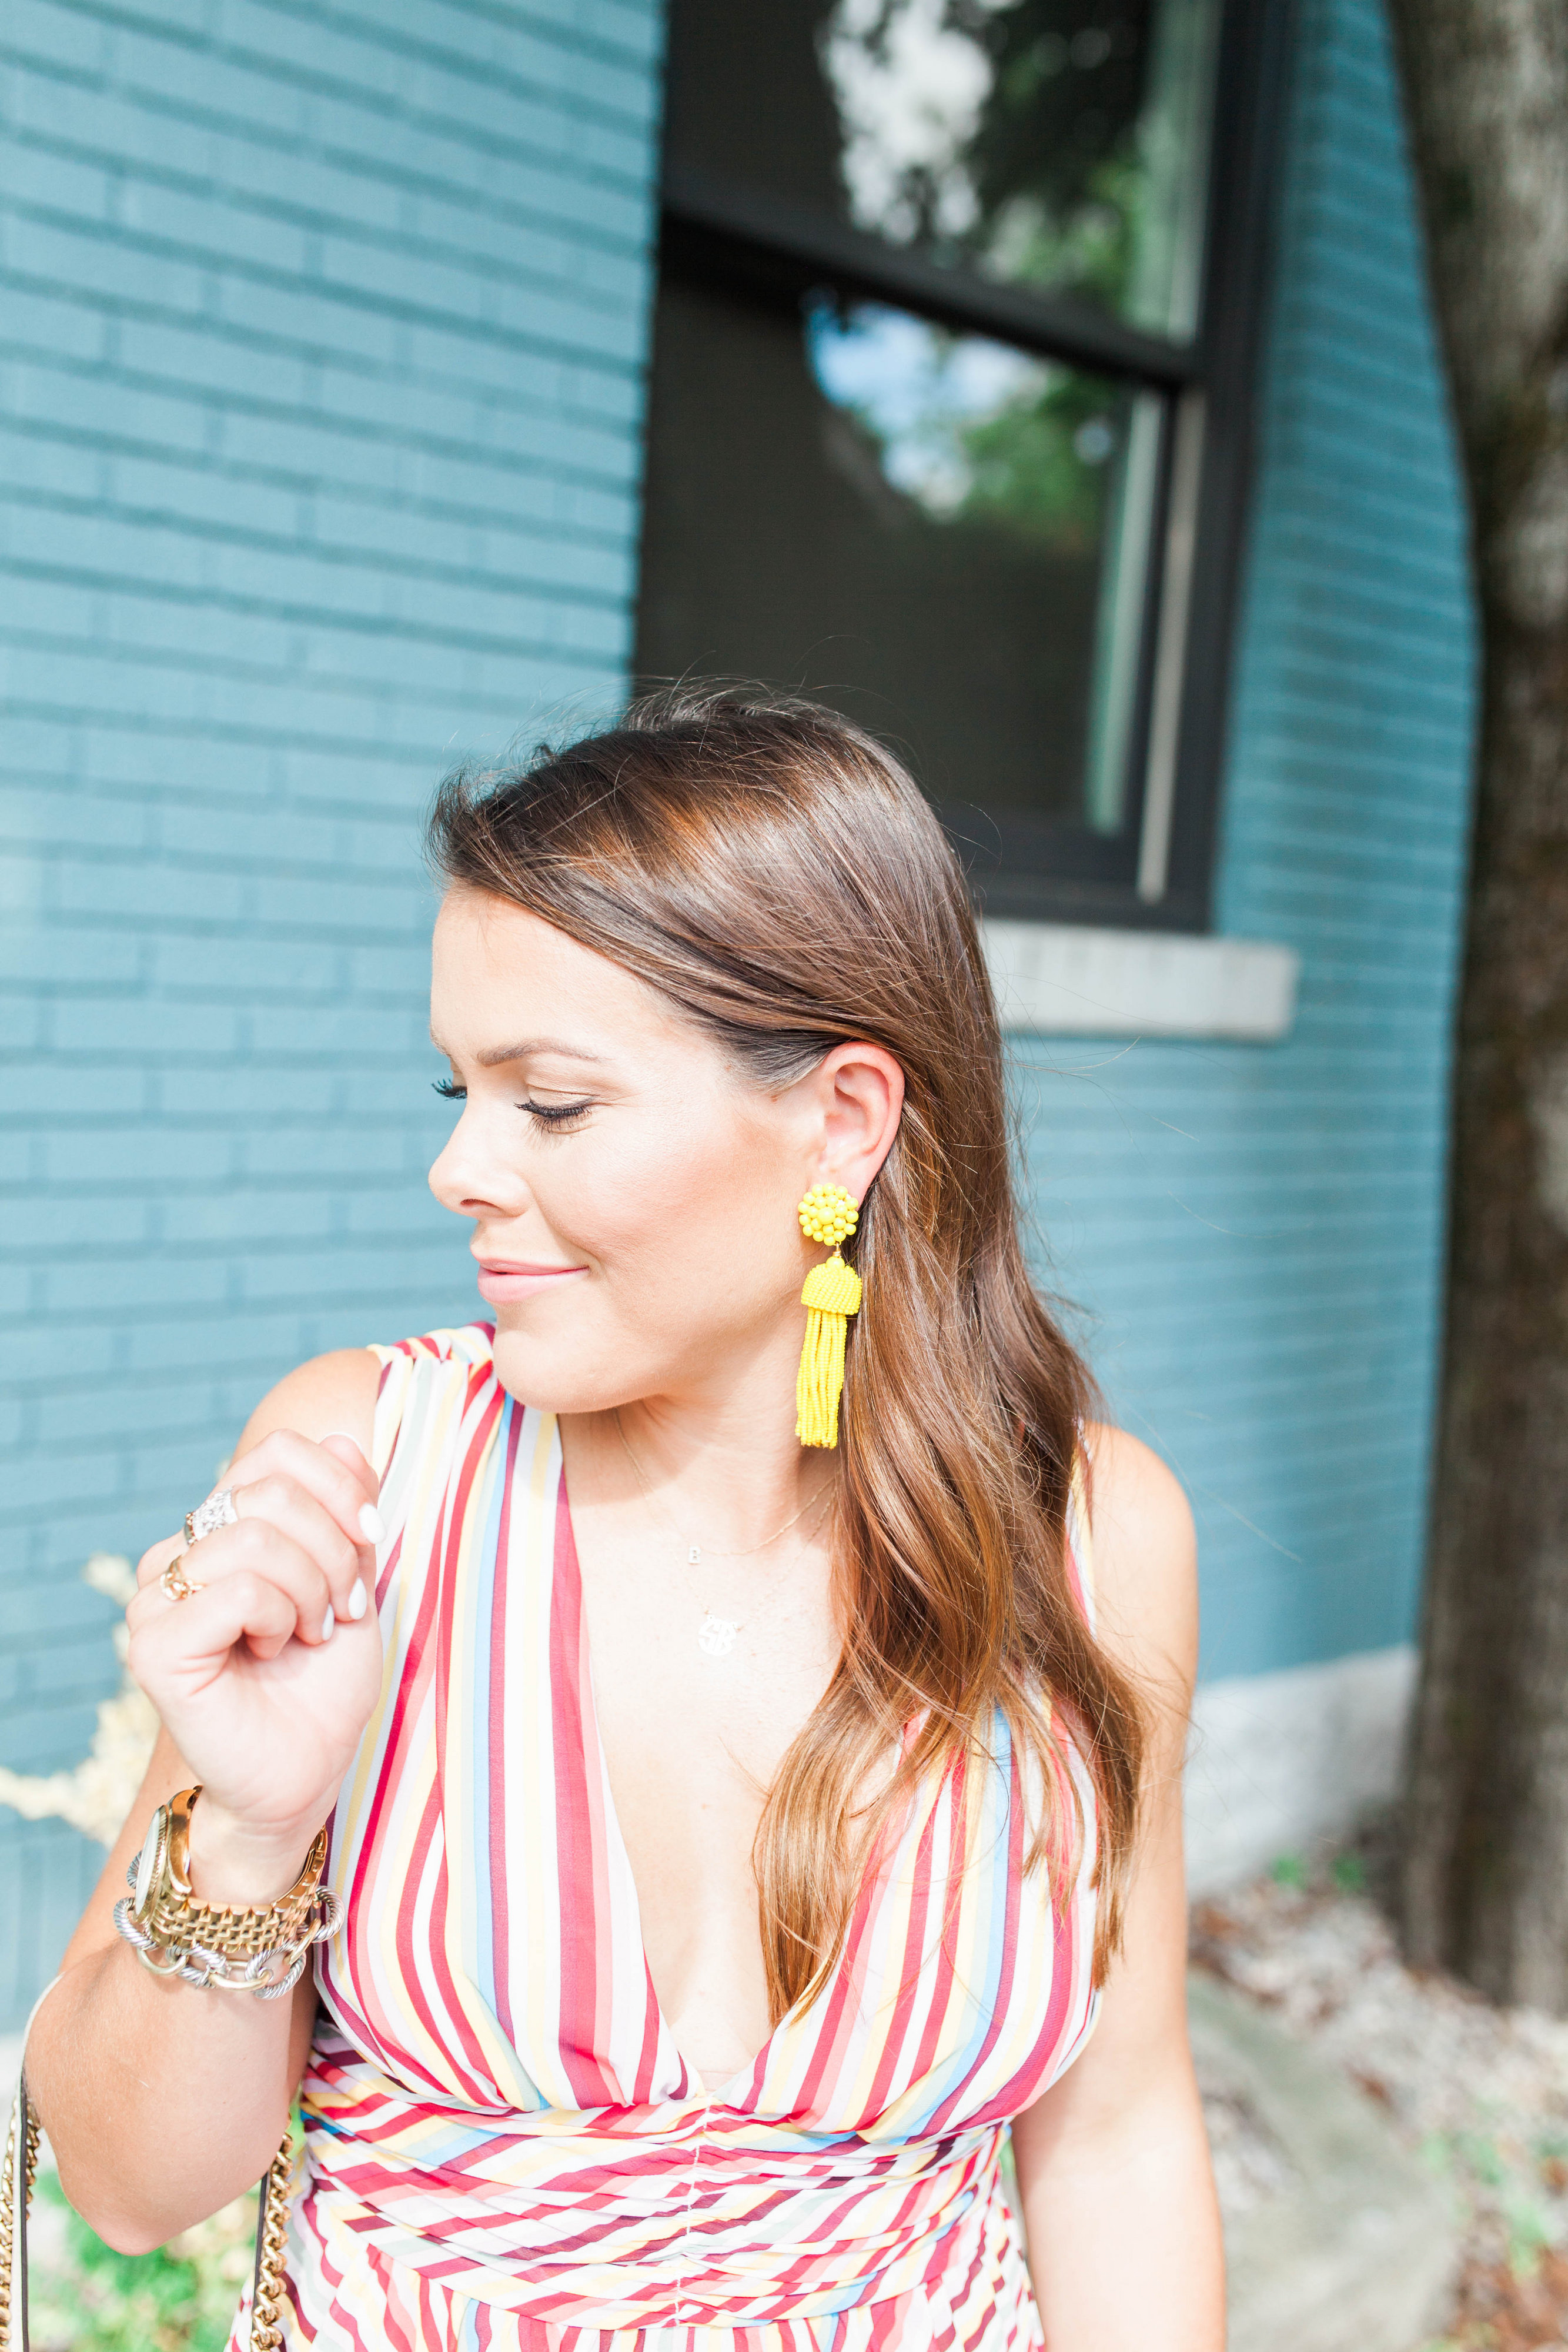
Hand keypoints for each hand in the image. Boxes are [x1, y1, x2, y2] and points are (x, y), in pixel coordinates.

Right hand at [127, 1432, 384, 1891]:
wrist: (306, 1773)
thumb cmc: (323, 1684)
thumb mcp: (352, 1578)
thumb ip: (346, 1511)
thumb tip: (344, 1436)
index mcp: (218, 1531)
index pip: (277, 1452)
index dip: (339, 1487)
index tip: (369, 1543)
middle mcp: (176, 1556)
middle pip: (270, 1491)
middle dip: (334, 1548)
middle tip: (340, 1608)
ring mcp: (155, 1600)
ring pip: (252, 1536)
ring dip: (311, 1588)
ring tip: (308, 1632)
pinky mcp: (153, 1646)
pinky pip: (236, 1591)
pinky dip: (278, 1618)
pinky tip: (274, 1651)